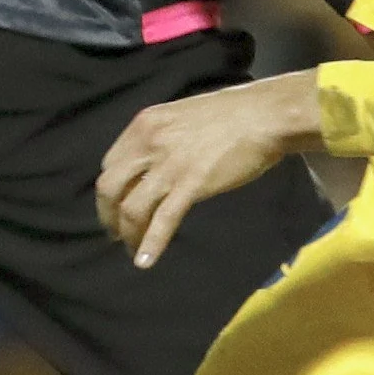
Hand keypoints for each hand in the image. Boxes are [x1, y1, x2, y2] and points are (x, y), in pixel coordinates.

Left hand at [96, 70, 323, 268]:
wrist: (265, 115)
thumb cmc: (232, 114)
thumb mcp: (181, 117)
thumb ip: (162, 139)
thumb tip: (155, 164)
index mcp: (144, 124)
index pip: (110, 162)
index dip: (111, 188)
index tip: (118, 203)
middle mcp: (148, 143)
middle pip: (109, 187)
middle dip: (108, 215)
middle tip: (116, 233)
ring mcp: (169, 165)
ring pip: (131, 208)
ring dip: (127, 234)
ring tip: (131, 249)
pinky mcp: (191, 184)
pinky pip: (162, 220)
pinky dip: (151, 243)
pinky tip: (145, 261)